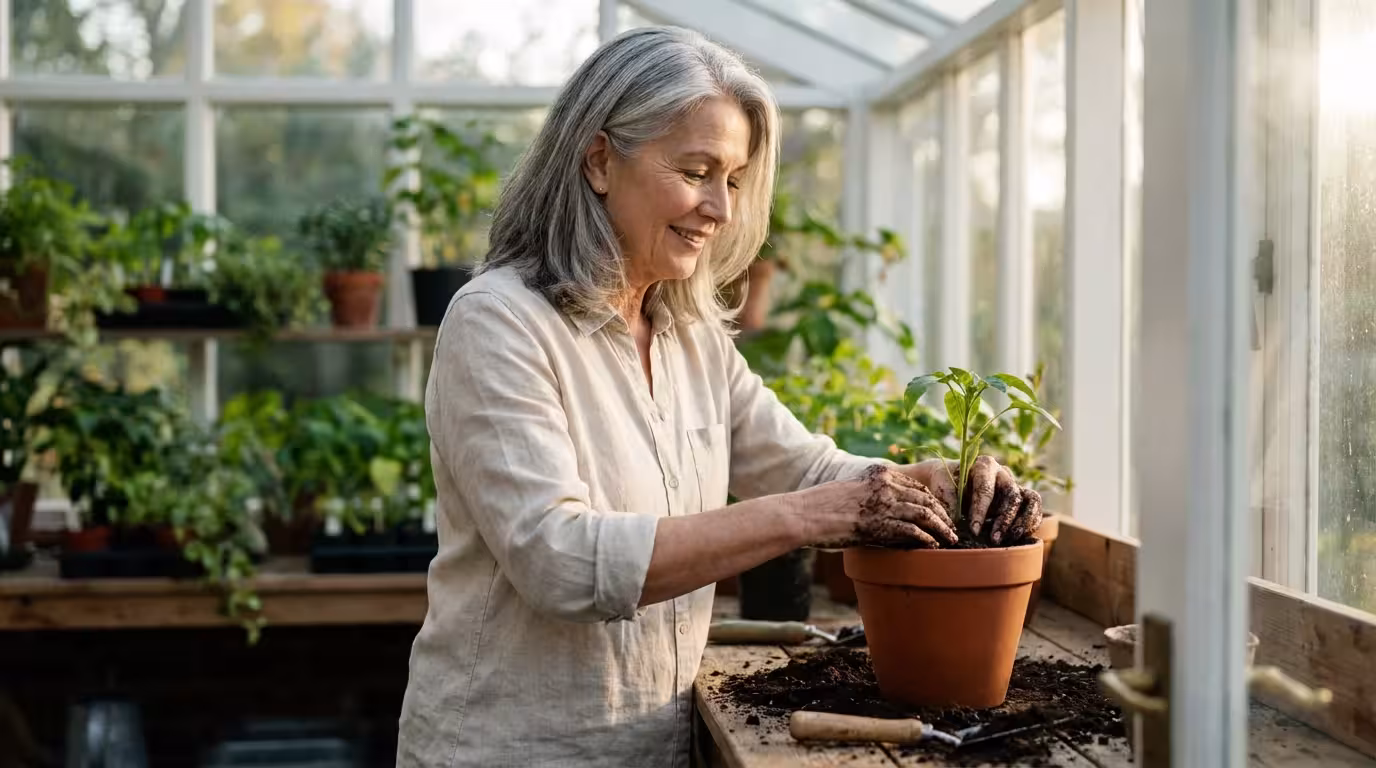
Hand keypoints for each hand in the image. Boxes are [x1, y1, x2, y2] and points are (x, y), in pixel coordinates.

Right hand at [799, 465, 957, 548]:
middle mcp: (885, 487)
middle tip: (952, 527)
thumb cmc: (821, 505)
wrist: (804, 514)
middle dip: (943, 514)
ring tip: (951, 539)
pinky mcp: (879, 525)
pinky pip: (912, 531)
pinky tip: (933, 546)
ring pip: (925, 514)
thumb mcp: (850, 490)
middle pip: (926, 499)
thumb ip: (870, 495)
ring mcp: (883, 505)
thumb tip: (882, 510)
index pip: (916, 486)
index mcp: (878, 475)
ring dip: (942, 528)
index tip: (941, 512)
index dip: (932, 501)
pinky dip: (926, 539)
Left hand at [894, 456, 1043, 544]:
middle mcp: (1003, 473)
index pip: (986, 489)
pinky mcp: (1021, 499)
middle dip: (1004, 519)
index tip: (974, 530)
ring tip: (1009, 539)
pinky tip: (1017, 537)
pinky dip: (1030, 524)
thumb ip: (948, 499)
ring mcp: (1014, 485)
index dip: (981, 511)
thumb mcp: (941, 486)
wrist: (952, 481)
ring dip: (1023, 522)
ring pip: (1031, 500)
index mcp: (984, 465)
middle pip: (1012, 495)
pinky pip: (1034, 509)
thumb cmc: (945, 482)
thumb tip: (956, 520)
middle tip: (994, 539)